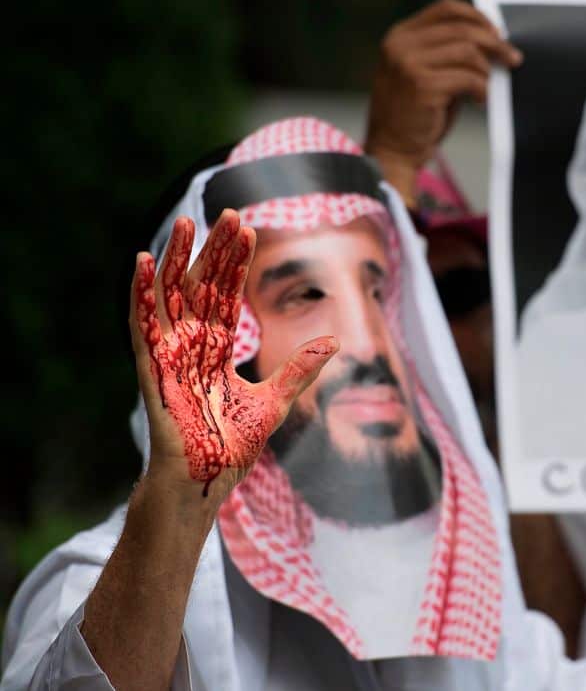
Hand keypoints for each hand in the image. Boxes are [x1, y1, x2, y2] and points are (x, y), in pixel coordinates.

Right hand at [130, 210, 337, 505]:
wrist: (210, 481)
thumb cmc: (235, 448)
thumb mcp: (276, 400)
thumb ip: (300, 369)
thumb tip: (333, 341)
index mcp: (217, 350)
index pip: (227, 296)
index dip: (236, 264)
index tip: (249, 230)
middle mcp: (192, 345)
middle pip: (202, 286)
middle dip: (214, 251)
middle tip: (230, 214)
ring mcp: (171, 354)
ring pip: (171, 295)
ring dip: (175, 259)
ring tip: (183, 223)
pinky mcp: (154, 368)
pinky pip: (142, 324)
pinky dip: (141, 292)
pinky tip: (143, 261)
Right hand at [364, 0, 520, 204]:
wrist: (393, 150)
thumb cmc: (415, 114)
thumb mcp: (425, 73)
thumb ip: (448, 53)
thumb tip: (493, 40)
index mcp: (401, 36)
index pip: (446, 8)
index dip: (478, 17)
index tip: (498, 33)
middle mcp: (401, 45)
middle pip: (462, 28)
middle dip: (494, 43)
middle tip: (513, 58)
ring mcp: (409, 64)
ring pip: (468, 51)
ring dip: (487, 70)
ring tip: (488, 87)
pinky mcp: (422, 86)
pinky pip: (468, 78)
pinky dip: (482, 88)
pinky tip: (480, 100)